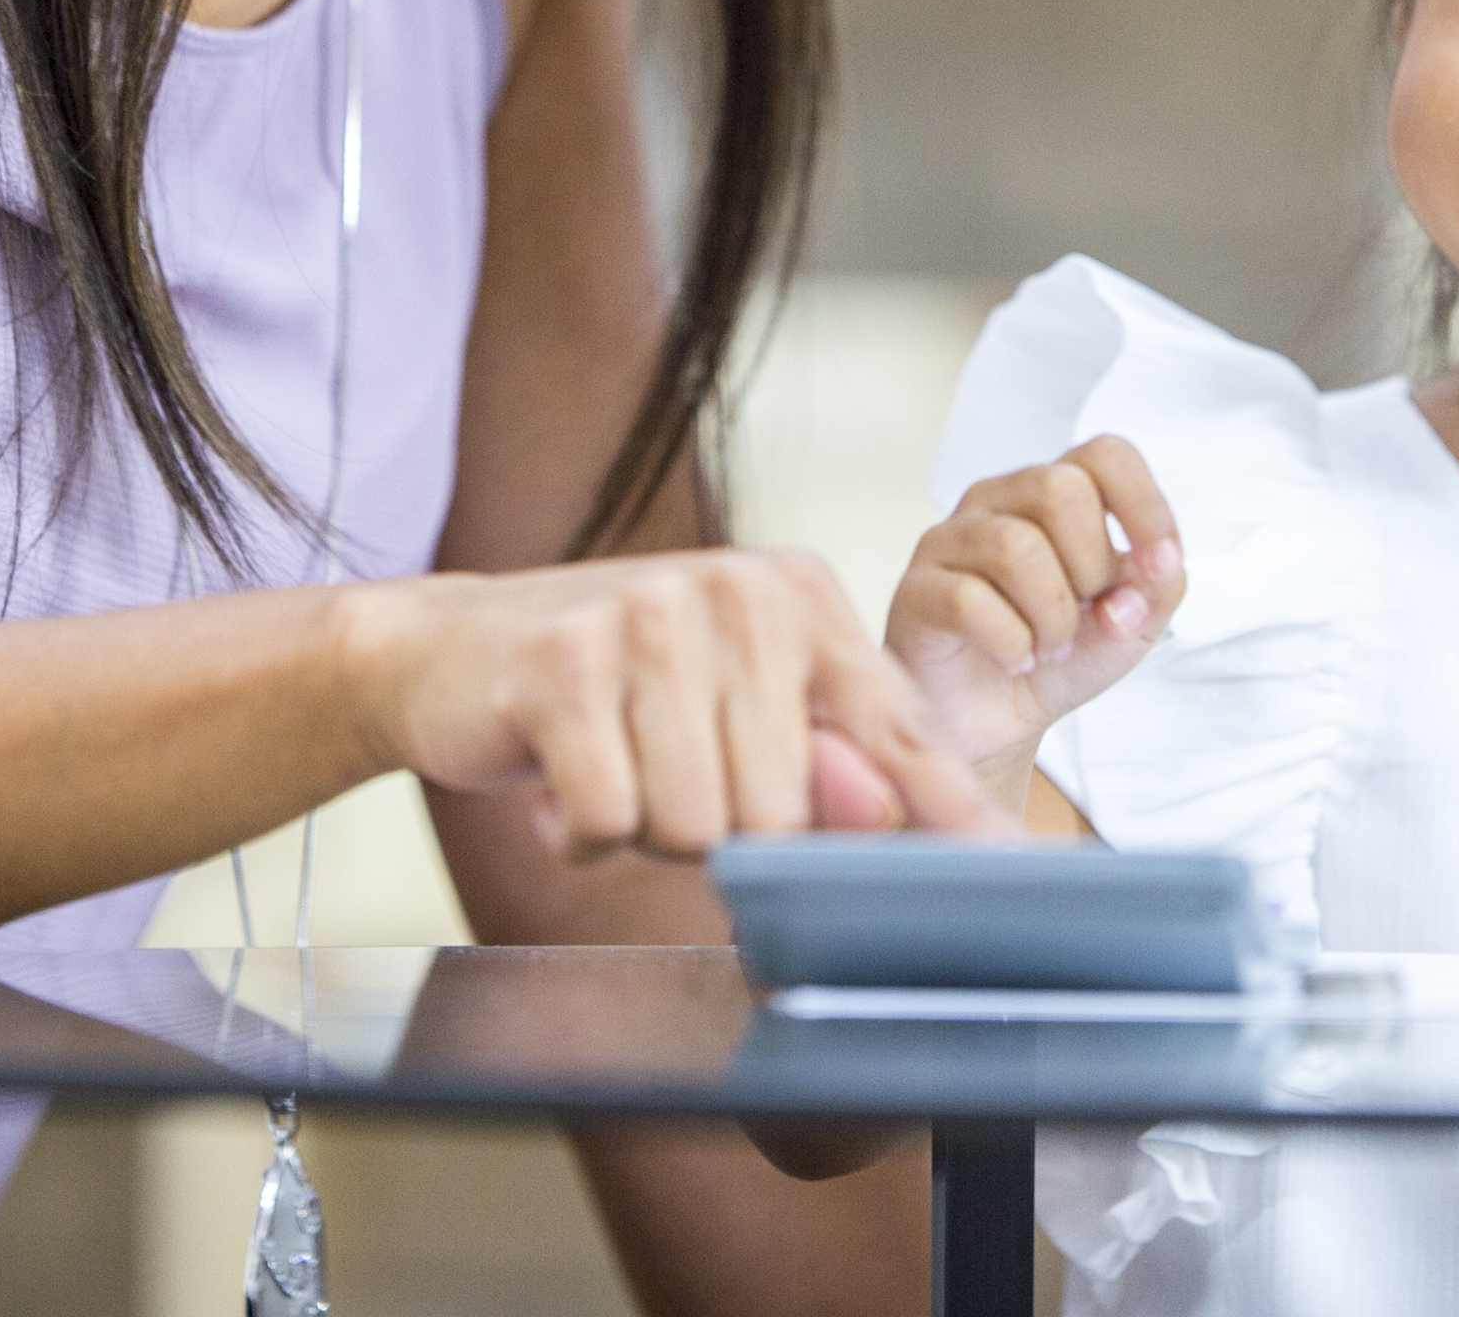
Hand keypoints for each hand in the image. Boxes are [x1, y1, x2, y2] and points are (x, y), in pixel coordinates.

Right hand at [341, 549, 1007, 860]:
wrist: (448, 650)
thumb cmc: (614, 692)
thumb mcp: (735, 710)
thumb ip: (822, 762)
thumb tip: (881, 815)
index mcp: (801, 596)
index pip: (896, 725)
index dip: (950, 813)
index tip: (1009, 867)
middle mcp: (739, 591)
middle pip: (786, 812)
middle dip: (721, 831)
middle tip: (664, 773)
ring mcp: (650, 618)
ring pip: (699, 827)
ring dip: (647, 830)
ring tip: (613, 763)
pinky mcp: (565, 664)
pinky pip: (613, 821)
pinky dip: (581, 831)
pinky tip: (560, 777)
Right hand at [883, 438, 1186, 819]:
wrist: (993, 723)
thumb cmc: (1057, 658)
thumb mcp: (1129, 627)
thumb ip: (1157, 590)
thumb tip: (1149, 571)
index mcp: (1054, 494)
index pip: (1105, 455)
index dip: (1145, 505)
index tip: (1160, 564)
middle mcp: (999, 500)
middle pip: (1060, 491)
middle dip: (1090, 569)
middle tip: (1083, 617)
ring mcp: (949, 539)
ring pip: (1016, 548)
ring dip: (1053, 618)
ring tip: (1049, 648)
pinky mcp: (916, 589)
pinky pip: (970, 601)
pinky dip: (1012, 643)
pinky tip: (1014, 658)